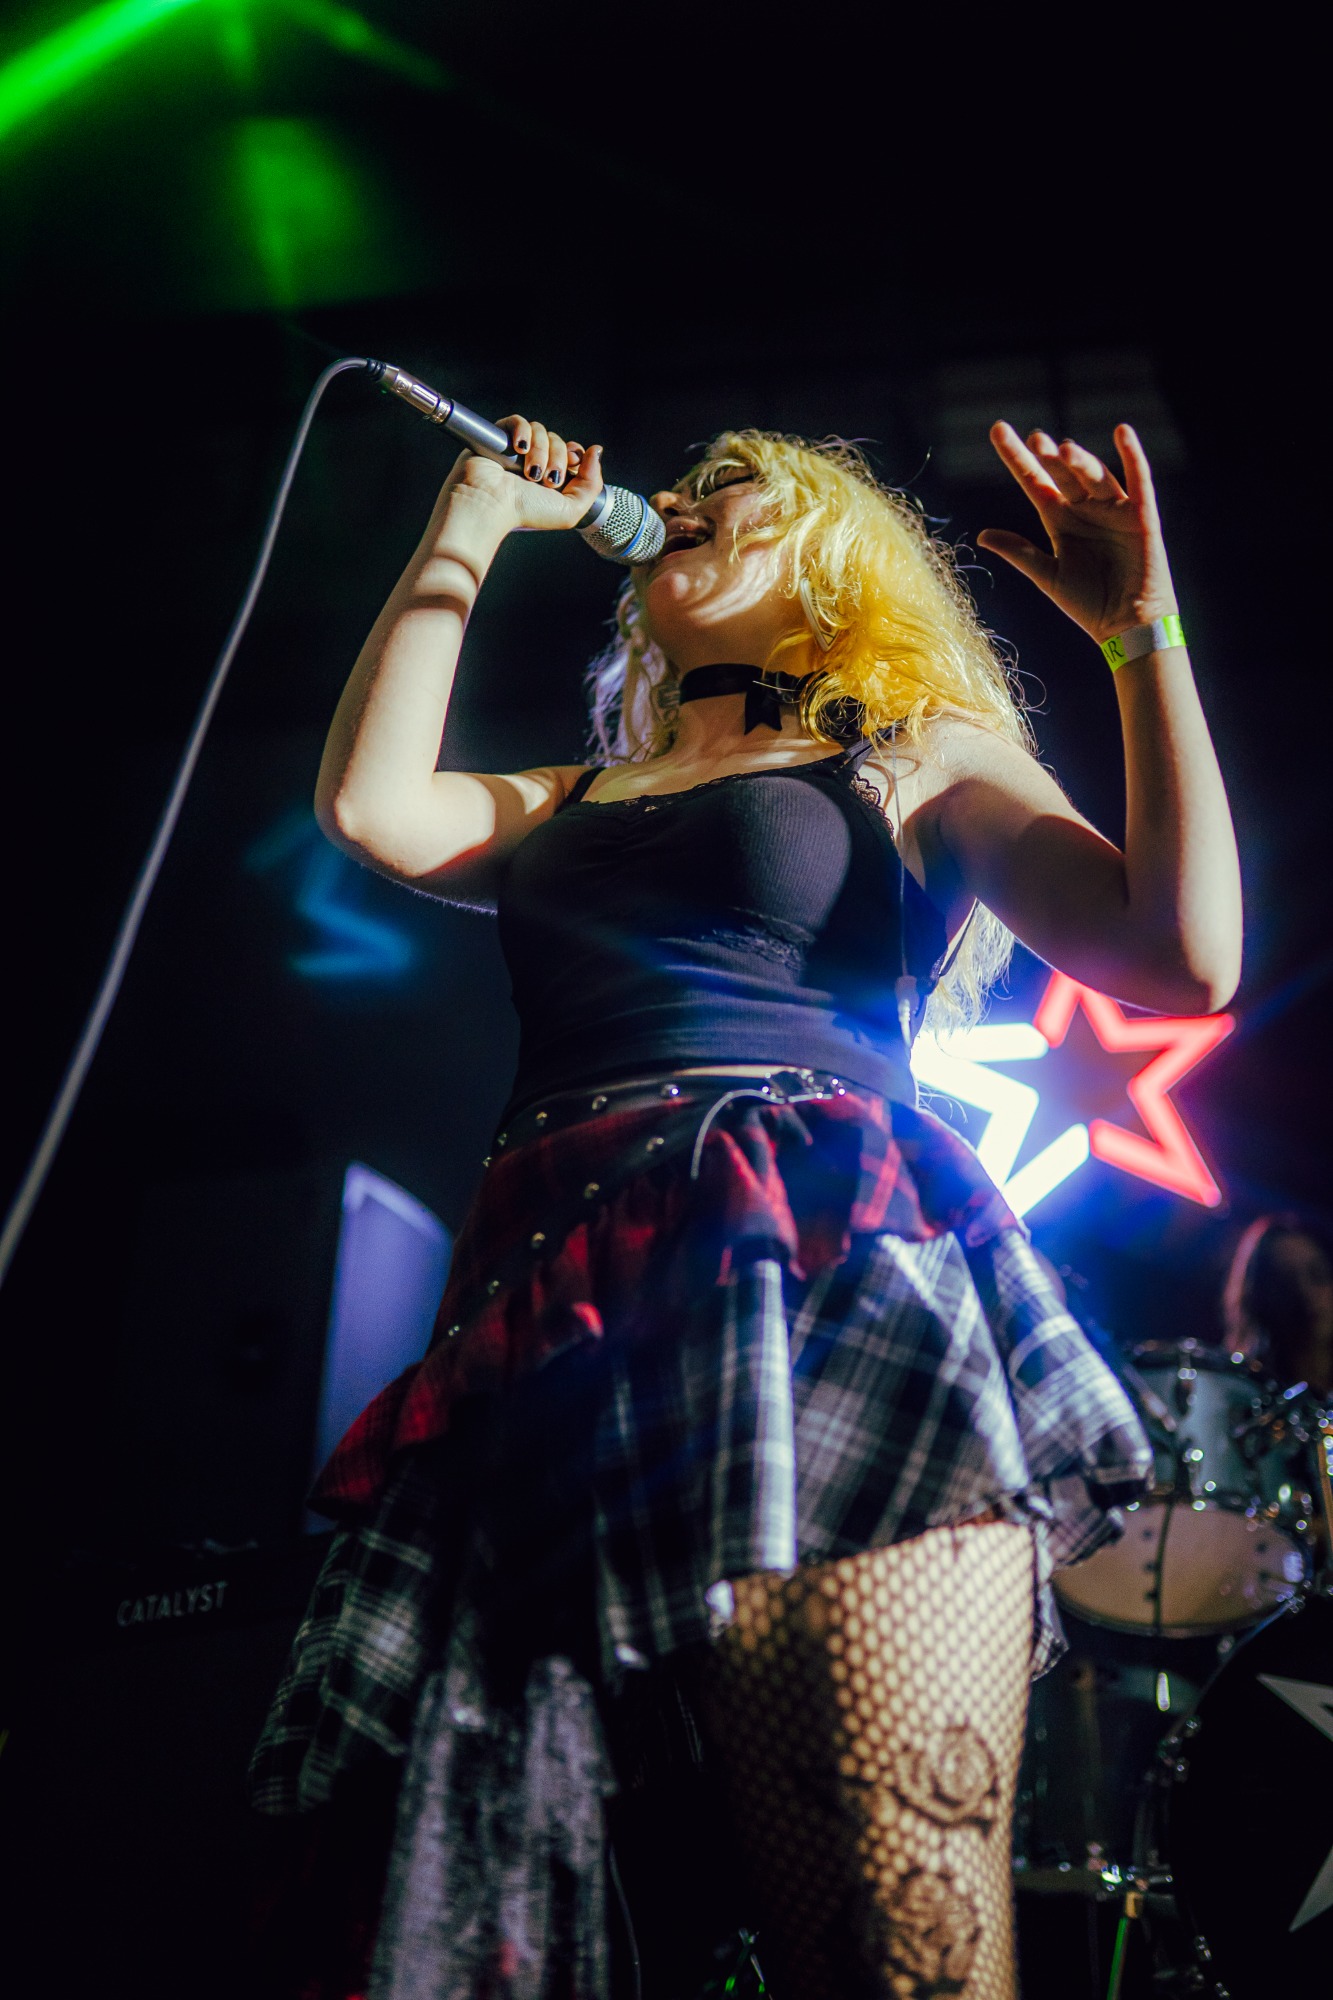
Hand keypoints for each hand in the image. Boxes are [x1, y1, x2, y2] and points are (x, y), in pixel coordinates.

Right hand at [445, 415, 603, 533]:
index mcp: (551, 478)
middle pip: (558, 442)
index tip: (572, 466)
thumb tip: (596, 450)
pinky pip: (518, 421)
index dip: (575, 455)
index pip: (572, 453)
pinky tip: (519, 447)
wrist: (491, 506)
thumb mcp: (571, 509)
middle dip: (557, 459)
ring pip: (541, 431)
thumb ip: (592, 484)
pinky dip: (523, 430)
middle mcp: (534, 463)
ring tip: (529, 473)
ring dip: (540, 451)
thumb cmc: (526, 513)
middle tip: (547, 480)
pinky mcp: (499, 437)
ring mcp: (516, 450)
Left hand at [977, 423, 1177, 644]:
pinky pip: (1138, 480)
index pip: (1034, 482)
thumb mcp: (1048, 576)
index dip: (1017, 457)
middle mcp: (1085, 509)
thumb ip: (1019, 553)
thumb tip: (982, 535)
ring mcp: (1114, 510)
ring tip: (1062, 450)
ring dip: (1080, 461)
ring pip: (1094, 476)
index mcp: (1060, 521)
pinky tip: (1122, 433)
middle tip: (1035, 440)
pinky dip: (1133, 456)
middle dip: (1049, 456)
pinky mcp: (1142, 516)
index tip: (998, 430)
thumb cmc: (1088, 603)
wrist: (1127, 626)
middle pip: (1063, 474)